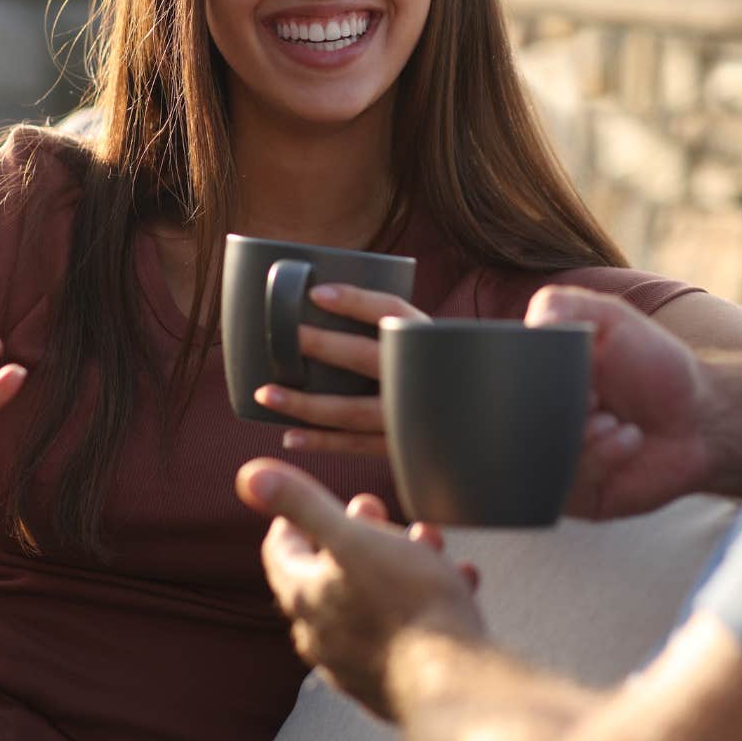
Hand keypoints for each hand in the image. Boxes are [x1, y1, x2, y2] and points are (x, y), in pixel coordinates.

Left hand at [237, 457, 482, 718]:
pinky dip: (426, 601)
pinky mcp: (394, 681)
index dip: (291, 518)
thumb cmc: (407, 605)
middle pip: (326, 574)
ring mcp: (357, 664)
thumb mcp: (353, 538)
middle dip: (353, 534)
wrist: (454, 682)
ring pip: (370, 600)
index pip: (281, 552)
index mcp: (306, 598)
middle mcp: (322, 636)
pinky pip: (404, 630)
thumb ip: (302, 503)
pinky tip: (458, 583)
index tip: (310, 500)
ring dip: (398, 563)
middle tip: (373, 511)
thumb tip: (249, 475)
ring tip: (428, 543)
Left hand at [254, 283, 428, 455]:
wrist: (476, 422)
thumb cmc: (436, 374)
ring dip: (306, 404)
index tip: (316, 293)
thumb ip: (388, 331)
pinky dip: (322, 442)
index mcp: (427, 339)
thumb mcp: (423, 344)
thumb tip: (321, 306)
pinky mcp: (402, 446)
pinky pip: (356, 445)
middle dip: (323, 346)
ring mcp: (412, 416)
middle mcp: (422, 376)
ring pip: (352, 410)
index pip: (390, 310)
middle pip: (366, 357)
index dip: (354, 300)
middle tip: (285, 337)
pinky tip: (290, 436)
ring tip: (265, 394)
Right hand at [526, 286, 709, 519]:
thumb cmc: (652, 364)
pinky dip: (600, 458)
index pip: (496, 382)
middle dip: (551, 412)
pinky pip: (566, 488)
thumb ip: (563, 305)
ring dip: (578, 437)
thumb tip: (529, 324)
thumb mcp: (610, 318)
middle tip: (591, 398)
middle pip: (507, 426)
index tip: (559, 368)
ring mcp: (551, 462)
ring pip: (533, 459)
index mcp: (531, 381)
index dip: (520, 378)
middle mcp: (533, 424)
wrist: (700, 415)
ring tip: (612, 419)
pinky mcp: (575, 497)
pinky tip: (629, 439)